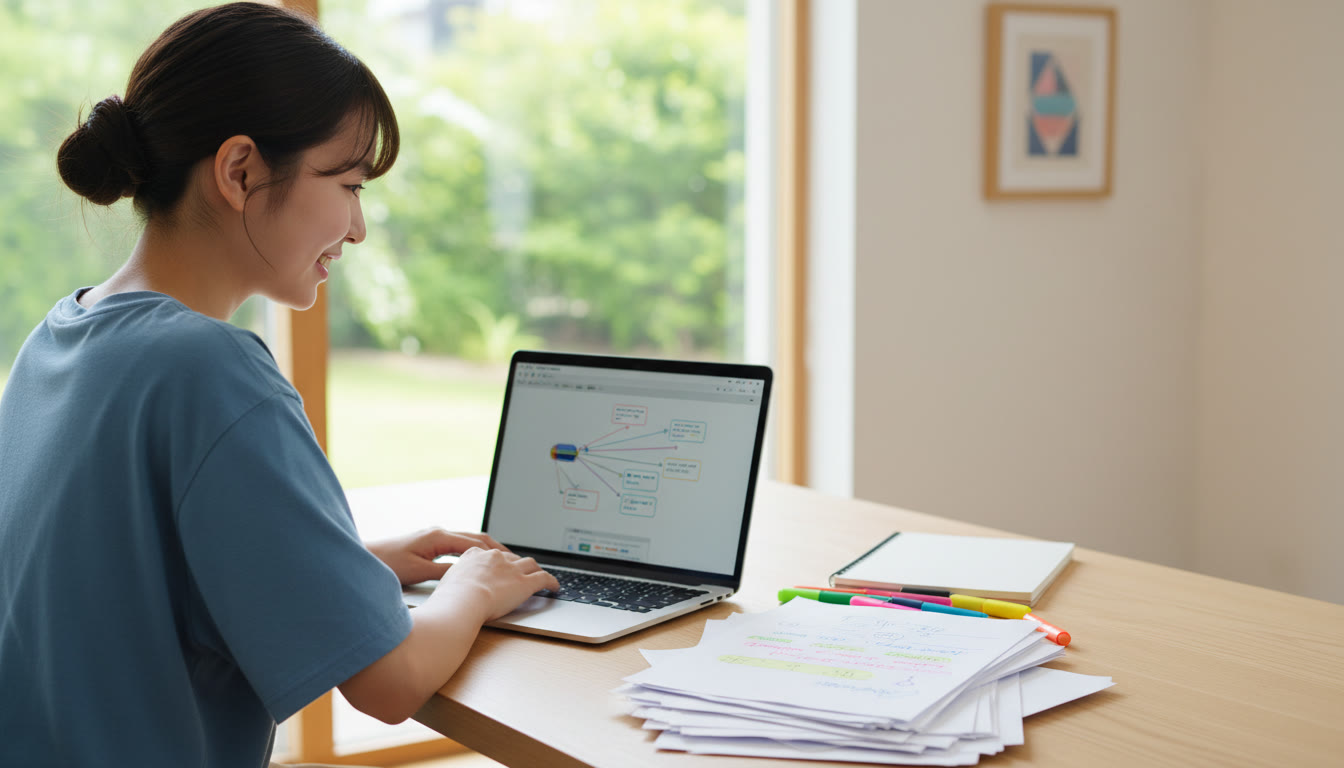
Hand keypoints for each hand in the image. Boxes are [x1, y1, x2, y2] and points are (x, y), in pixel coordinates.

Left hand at [366, 528, 509, 585]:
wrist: (365, 557)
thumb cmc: (387, 563)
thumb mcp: (419, 572)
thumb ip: (444, 572)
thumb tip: (466, 574)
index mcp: (439, 537)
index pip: (475, 543)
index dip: (495, 553)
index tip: (510, 562)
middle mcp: (439, 533)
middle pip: (476, 538)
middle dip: (496, 549)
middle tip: (514, 560)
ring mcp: (434, 537)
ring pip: (468, 541)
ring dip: (486, 550)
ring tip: (502, 561)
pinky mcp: (429, 544)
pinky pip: (458, 546)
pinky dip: (473, 552)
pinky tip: (478, 562)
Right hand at [433, 547, 560, 621]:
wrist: (462, 602)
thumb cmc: (449, 599)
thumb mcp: (445, 583)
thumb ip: (452, 582)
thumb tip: (449, 591)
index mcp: (474, 555)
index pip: (490, 555)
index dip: (497, 562)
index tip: (499, 567)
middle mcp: (495, 558)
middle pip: (511, 558)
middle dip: (516, 564)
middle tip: (520, 572)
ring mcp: (511, 569)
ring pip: (530, 564)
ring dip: (535, 569)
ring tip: (539, 575)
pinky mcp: (525, 583)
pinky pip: (544, 578)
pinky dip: (552, 582)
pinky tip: (555, 587)